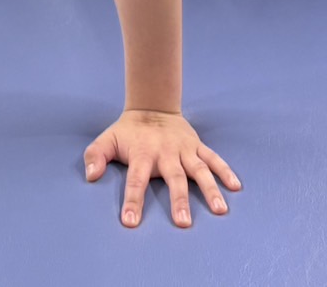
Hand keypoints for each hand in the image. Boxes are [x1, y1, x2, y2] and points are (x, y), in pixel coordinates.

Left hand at [85, 109, 239, 228]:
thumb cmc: (129, 131)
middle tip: (183, 222)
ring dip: (210, 189)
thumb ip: (95, 156)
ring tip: (220, 209)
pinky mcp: (196, 145)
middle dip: (178, 200)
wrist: (152, 105)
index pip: (135, 180)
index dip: (133, 200)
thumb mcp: (107, 139)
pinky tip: (235, 187)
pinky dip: (225, 171)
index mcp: (142, 153)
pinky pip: (213, 158)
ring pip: (199, 170)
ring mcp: (184, 148)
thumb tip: (91, 176)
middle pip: (174, 178)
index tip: (130, 221)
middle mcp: (166, 152)